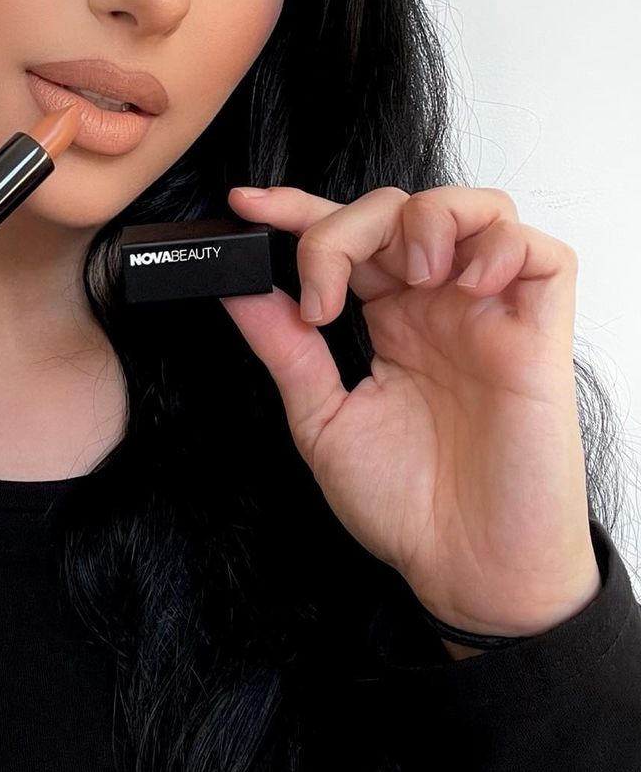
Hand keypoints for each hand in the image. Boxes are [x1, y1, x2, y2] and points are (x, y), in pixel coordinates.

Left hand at [220, 184, 600, 637]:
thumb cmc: (405, 505)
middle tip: (322, 295)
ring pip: (477, 206)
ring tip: (408, 280)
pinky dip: (499, 246)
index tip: (245, 204)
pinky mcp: (538, 333)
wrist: (467, 571)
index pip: (344, 235)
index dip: (296, 207)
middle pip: (397, 208)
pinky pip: (540, 252)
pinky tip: (465, 286)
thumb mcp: (321, 418)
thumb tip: (235, 287)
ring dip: (427, 221)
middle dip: (344, 227)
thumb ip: (283, 346)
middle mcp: (436, 305)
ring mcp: (489, 314)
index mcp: (385, 319)